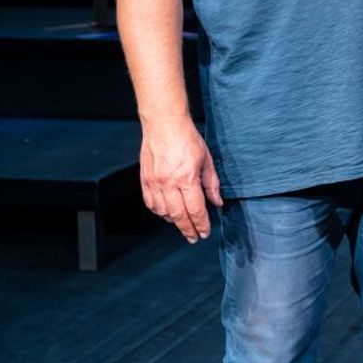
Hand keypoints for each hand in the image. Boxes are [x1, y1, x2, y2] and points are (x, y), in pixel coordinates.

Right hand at [139, 115, 221, 242]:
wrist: (164, 124)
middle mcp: (168, 183)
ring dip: (174, 222)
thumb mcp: (207, 160)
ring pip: (163, 212)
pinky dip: (159, 212)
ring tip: (183, 225)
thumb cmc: (187, 139)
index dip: (201, 224)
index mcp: (186, 178)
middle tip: (194, 238)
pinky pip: (151, 203)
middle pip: (178, 215)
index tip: (205, 233)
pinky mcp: (145, 180)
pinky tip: (167, 214)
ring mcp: (154, 183)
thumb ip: (211, 184)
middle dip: (187, 229)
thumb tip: (217, 202)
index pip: (195, 209)